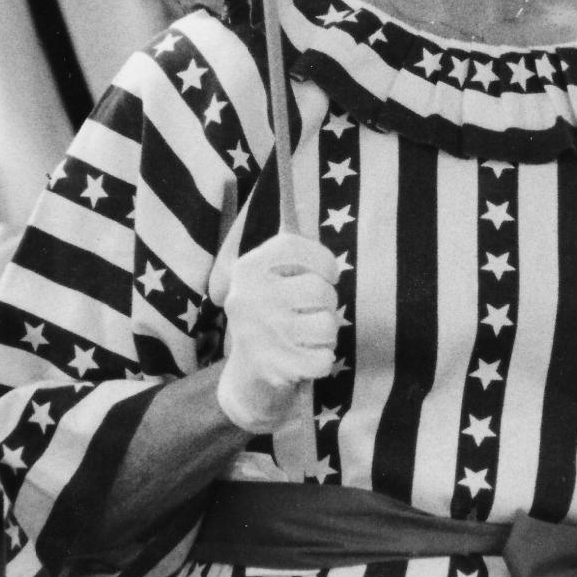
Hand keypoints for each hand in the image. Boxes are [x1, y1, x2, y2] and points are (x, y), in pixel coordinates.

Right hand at [209, 234, 338, 433]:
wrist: (248, 382)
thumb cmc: (270, 317)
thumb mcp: (271, 279)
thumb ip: (288, 246)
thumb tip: (293, 194)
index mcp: (249, 268)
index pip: (298, 245)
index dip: (324, 261)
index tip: (327, 274)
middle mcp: (250, 297)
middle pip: (321, 289)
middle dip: (326, 304)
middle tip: (309, 314)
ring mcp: (261, 334)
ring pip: (328, 324)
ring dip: (326, 334)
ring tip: (306, 337)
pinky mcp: (275, 368)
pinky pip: (327, 357)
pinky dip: (323, 361)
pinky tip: (303, 360)